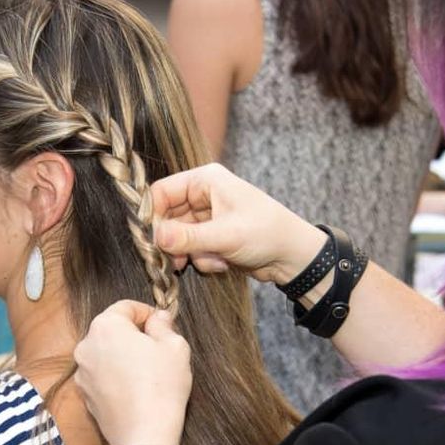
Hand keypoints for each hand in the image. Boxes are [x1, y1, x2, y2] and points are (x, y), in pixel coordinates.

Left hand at [73, 301, 191, 444]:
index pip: (126, 306)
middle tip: (158, 348)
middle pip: (112, 329)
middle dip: (134, 334)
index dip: (147, 312)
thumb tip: (157, 318)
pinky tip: (135, 389)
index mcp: (105, 326)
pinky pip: (101, 375)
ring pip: (105, 353)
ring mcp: (81, 372)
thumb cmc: (162, 386)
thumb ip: (163, 325)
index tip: (162, 325)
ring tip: (148, 371)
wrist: (144, 436)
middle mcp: (86, 345)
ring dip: (123, 355)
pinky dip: (115, 376)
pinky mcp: (84, 394)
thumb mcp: (175, 347)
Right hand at [152, 163, 327, 285]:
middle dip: (173, 241)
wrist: (294, 257)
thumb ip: (188, 237)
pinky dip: (202, 259)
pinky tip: (222, 263)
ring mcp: (206, 216)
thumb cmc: (267, 234)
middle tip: (176, 261)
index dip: (153, 215)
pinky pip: (191, 248)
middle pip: (166, 217)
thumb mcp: (226, 235)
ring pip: (177, 236)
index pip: (161, 192)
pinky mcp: (211, 235)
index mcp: (205, 180)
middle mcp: (203, 194)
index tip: (150, 240)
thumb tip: (156, 238)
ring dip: (190, 253)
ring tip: (211, 260)